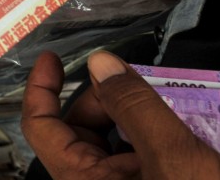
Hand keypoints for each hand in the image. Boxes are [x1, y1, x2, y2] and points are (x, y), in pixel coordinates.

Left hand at [22, 51, 219, 179]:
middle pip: (79, 131)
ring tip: (165, 106)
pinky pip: (136, 161)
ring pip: (110, 144)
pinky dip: (150, 139)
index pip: (41, 127)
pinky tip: (179, 131)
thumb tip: (101, 63)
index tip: (52, 58)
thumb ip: (134, 105)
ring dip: (132, 119)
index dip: (42, 88)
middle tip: (139, 84)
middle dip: (105, 101)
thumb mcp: (171, 154)